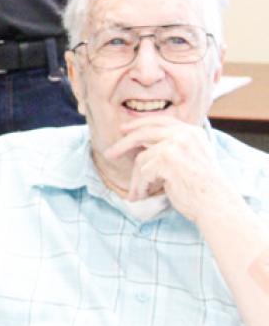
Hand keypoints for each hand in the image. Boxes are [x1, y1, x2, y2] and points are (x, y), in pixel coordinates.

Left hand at [105, 117, 237, 222]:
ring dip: (136, 179)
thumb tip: (140, 142)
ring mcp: (175, 145)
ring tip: (137, 193)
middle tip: (109, 154)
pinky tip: (142, 196)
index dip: (139, 124)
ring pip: (141, 159)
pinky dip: (139, 186)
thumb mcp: (191, 158)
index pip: (160, 121)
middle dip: (123, 144)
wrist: (215, 204)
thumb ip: (171, 146)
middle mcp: (184, 134)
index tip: (123, 129)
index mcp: (191, 131)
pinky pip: (143, 172)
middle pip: (143, 133)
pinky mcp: (167, 159)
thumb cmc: (202, 187)